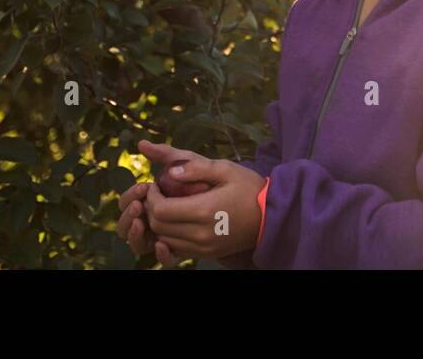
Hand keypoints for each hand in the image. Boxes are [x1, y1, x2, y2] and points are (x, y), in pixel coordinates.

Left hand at [138, 143, 266, 261]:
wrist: (271, 217)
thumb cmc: (249, 188)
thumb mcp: (226, 169)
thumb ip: (197, 168)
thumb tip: (171, 171)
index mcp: (203, 210)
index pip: (160, 210)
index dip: (151, 197)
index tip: (155, 185)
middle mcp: (200, 234)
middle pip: (159, 227)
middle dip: (151, 210)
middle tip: (156, 195)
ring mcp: (203, 247)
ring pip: (165, 240)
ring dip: (159, 224)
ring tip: (165, 206)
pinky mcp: (207, 254)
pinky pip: (177, 249)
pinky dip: (169, 237)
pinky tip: (176, 222)